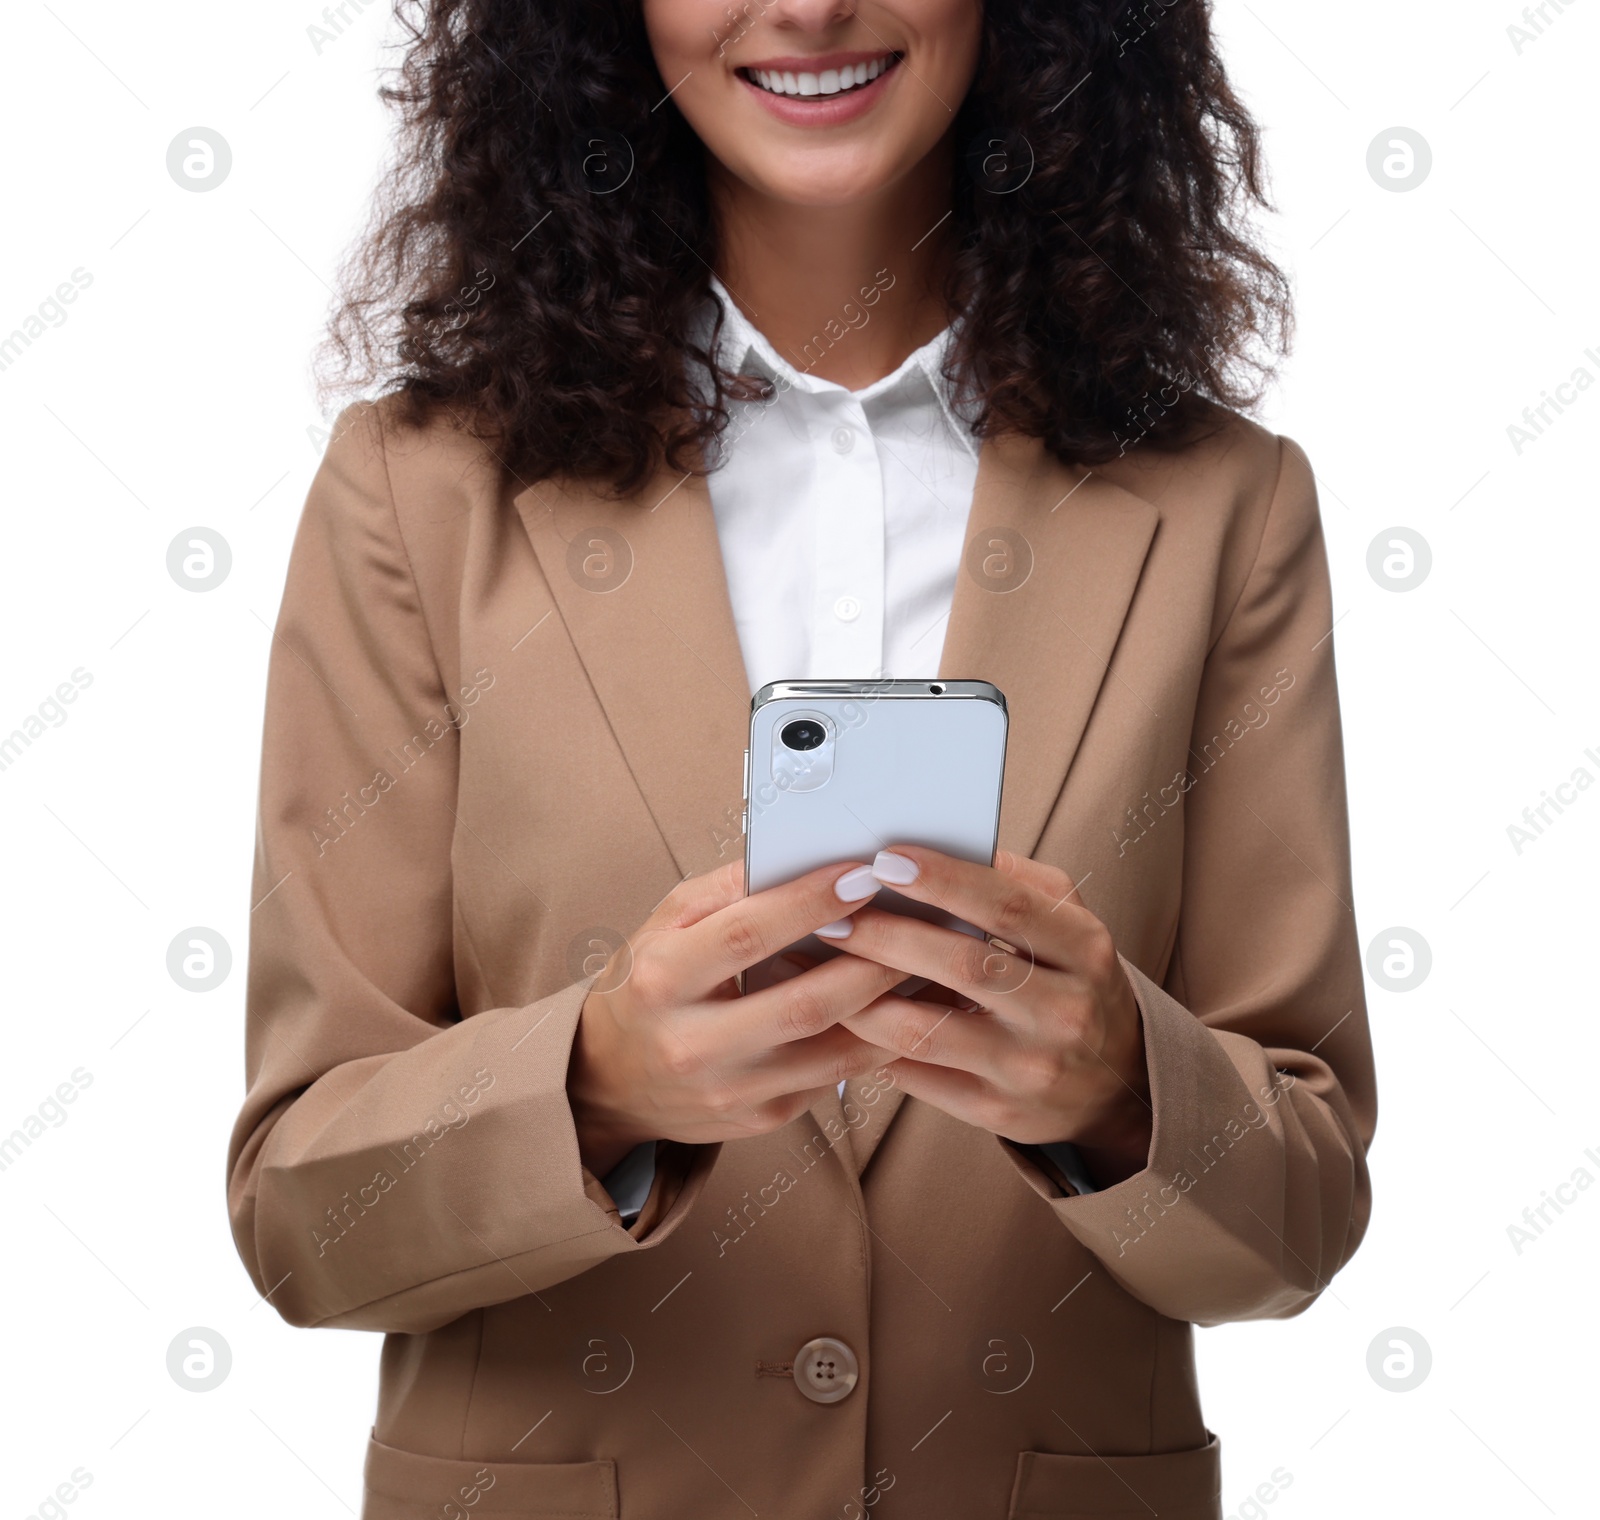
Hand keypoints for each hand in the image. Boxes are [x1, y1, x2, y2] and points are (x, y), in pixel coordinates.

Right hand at [567, 857, 904, 1177]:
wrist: (609, 1079)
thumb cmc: (647, 982)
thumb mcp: (664, 924)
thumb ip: (726, 889)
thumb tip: (795, 855)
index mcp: (663, 979)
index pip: (748, 934)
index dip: (812, 903)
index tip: (862, 874)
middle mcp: (693, 1043)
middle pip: (803, 1004)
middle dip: (871, 962)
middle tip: (917, 925)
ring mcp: (730, 1090)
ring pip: (832, 1052)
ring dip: (888, 1008)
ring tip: (924, 967)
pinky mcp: (759, 1119)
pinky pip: (833, 1079)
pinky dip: (874, 1042)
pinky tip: (901, 1010)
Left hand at [818, 844, 1153, 1186]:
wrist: (1116, 1082)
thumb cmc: (1071, 981)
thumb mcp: (1066, 924)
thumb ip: (1012, 882)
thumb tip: (941, 843)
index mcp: (1084, 948)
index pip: (1007, 906)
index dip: (942, 881)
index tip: (885, 859)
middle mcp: (1065, 1011)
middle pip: (961, 966)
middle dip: (885, 936)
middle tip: (831, 916)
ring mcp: (1032, 1067)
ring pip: (926, 1029)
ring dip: (861, 997)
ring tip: (820, 968)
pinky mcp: (1000, 1112)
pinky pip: (918, 1076)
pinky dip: (871, 1046)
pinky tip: (839, 1019)